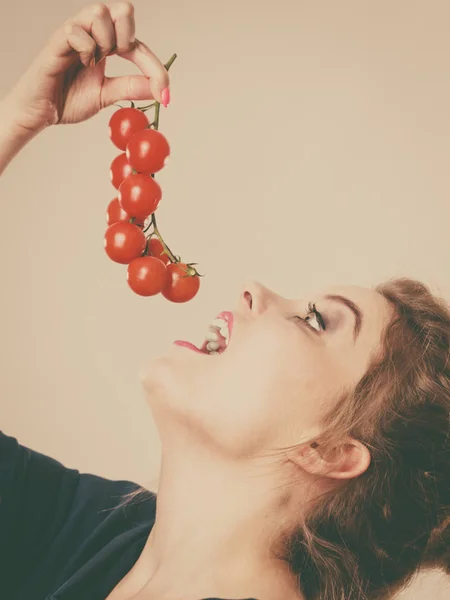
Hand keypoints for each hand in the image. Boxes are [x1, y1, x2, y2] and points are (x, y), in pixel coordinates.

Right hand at [3, 2, 169, 133]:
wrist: (42, 112)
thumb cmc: (68, 99)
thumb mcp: (106, 95)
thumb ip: (129, 88)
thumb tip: (157, 88)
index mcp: (106, 44)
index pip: (138, 42)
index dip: (155, 66)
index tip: (164, 93)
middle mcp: (92, 33)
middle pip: (124, 9)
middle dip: (130, 39)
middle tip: (119, 63)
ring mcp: (74, 33)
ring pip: (99, 11)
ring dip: (106, 40)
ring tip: (95, 62)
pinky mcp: (57, 41)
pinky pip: (77, 31)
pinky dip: (85, 49)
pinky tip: (80, 64)